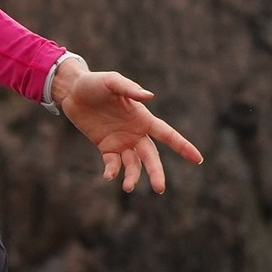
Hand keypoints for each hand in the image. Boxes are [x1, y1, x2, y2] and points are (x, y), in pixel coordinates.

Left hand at [55, 55, 203, 192]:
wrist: (73, 91)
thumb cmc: (96, 83)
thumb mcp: (113, 82)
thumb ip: (130, 89)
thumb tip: (150, 96)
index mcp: (143, 118)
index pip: (168, 135)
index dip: (183, 146)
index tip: (198, 159)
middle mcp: (136, 133)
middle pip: (151, 156)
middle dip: (156, 172)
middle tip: (159, 189)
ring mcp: (121, 142)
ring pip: (133, 164)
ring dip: (133, 177)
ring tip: (128, 187)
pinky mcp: (105, 147)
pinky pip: (113, 164)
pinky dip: (112, 171)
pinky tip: (108, 176)